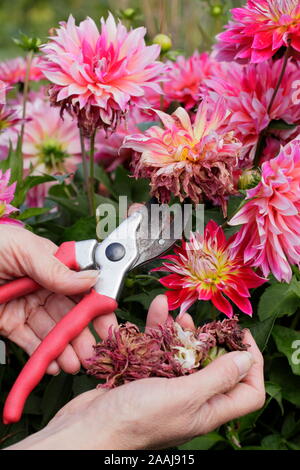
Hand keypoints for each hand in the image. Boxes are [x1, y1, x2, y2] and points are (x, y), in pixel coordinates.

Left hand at [0, 225, 117, 374]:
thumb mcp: (23, 249)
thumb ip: (55, 268)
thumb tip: (91, 279)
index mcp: (50, 264)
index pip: (80, 287)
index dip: (96, 306)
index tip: (107, 324)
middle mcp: (41, 286)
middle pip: (68, 313)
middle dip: (81, 334)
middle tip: (91, 353)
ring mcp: (25, 306)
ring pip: (51, 330)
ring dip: (63, 349)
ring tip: (73, 364)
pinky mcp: (8, 323)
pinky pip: (28, 340)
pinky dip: (41, 354)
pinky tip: (52, 363)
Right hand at [9, 295, 264, 449]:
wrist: (87, 428)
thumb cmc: (136, 419)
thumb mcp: (184, 396)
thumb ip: (218, 377)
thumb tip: (248, 359)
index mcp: (208, 410)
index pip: (248, 392)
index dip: (252, 364)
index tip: (242, 335)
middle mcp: (190, 400)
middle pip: (213, 366)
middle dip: (211, 340)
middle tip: (203, 322)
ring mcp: (165, 389)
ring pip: (182, 354)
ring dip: (180, 331)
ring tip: (175, 314)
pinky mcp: (144, 378)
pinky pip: (157, 351)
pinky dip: (156, 332)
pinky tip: (154, 313)